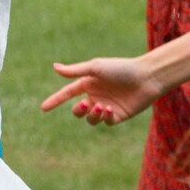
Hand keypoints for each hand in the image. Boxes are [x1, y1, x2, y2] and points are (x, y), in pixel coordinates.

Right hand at [41, 56, 158, 125]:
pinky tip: (110, 109)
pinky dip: (105, 118)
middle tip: (86, 103)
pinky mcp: (118, 116)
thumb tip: (54, 67)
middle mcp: (95, 96)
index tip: (43, 108)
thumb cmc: (121, 68)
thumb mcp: (95, 68)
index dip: (55, 101)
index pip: (67, 94)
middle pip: (77, 111)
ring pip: (90, 119)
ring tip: (102, 106)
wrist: (146, 78)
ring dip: (93, 114)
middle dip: (78, 110)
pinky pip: (106, 123)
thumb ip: (75, 71)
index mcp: (88, 83)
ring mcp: (106, 107)